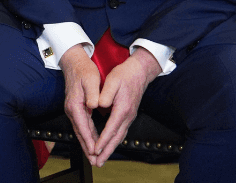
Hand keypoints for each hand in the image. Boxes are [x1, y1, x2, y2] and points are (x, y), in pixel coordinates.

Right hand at [59, 44, 101, 162]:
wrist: (73, 62)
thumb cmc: (83, 70)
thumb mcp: (90, 79)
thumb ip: (92, 93)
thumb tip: (93, 105)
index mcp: (75, 104)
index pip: (83, 127)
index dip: (90, 140)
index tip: (96, 151)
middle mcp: (72, 109)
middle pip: (80, 133)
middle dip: (88, 148)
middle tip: (95, 161)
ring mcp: (73, 109)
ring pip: (81, 131)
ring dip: (87, 144)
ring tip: (94, 156)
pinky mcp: (76, 108)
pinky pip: (82, 126)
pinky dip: (87, 136)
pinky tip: (92, 142)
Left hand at [91, 49, 161, 165]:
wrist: (139, 72)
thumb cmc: (124, 75)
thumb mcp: (113, 80)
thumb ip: (106, 94)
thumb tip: (99, 105)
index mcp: (123, 108)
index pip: (111, 128)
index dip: (103, 140)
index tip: (96, 150)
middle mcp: (127, 115)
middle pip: (117, 137)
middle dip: (107, 151)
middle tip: (98, 163)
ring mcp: (129, 116)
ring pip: (119, 136)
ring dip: (110, 149)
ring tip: (101, 159)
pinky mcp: (127, 115)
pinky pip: (120, 132)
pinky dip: (113, 141)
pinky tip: (108, 146)